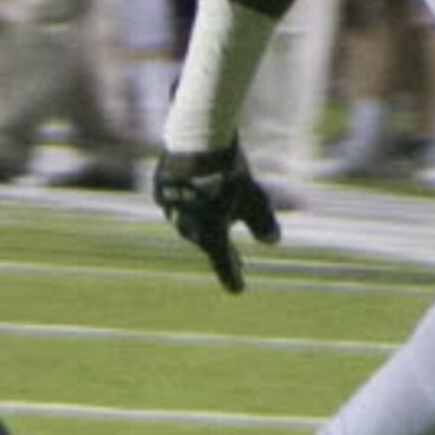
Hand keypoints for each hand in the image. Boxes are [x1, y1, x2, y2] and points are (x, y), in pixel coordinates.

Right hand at [153, 143, 279, 292]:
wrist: (196, 144)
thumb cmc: (229, 176)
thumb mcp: (254, 200)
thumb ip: (264, 225)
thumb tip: (272, 241)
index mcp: (210, 238)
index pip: (224, 267)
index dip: (233, 280)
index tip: (238, 290)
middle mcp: (188, 230)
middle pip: (207, 243)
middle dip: (222, 250)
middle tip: (237, 260)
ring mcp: (171, 211)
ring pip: (191, 221)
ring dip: (204, 222)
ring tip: (217, 215)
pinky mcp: (161, 191)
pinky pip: (178, 201)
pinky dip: (189, 201)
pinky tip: (196, 188)